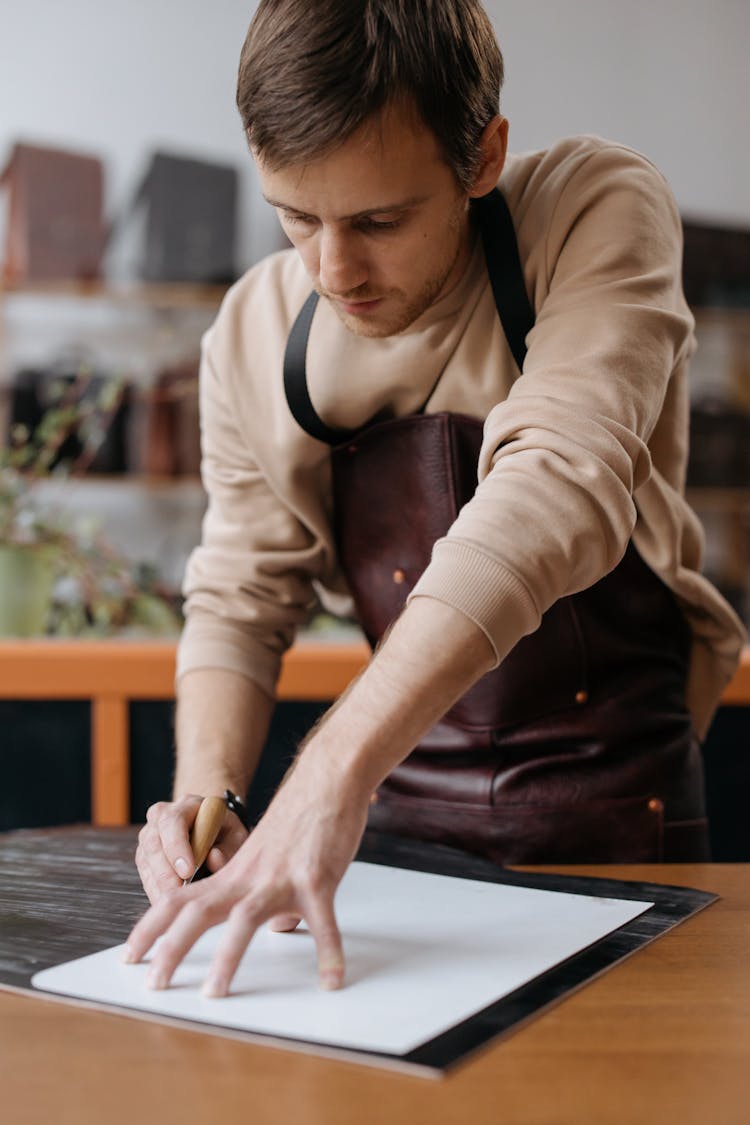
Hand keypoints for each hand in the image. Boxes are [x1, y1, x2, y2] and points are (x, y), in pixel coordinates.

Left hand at [124, 748, 369, 993]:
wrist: (326, 779)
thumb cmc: (297, 817)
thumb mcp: (265, 854)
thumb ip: (260, 888)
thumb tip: (275, 925)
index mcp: (233, 873)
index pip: (178, 900)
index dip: (150, 928)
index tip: (129, 957)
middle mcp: (250, 876)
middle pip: (199, 912)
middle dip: (172, 949)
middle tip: (154, 984)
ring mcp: (282, 877)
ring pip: (245, 919)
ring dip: (227, 958)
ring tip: (214, 993)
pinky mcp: (318, 878)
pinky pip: (323, 922)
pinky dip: (329, 951)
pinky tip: (332, 980)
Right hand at [135, 795, 248, 903]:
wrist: (208, 825)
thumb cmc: (224, 830)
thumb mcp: (235, 834)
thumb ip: (229, 847)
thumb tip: (213, 860)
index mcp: (187, 804)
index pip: (174, 822)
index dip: (177, 847)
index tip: (187, 871)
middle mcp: (162, 815)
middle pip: (154, 842)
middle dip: (165, 871)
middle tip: (179, 892)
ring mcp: (149, 834)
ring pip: (146, 860)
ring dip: (159, 883)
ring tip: (175, 900)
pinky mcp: (145, 854)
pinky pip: (145, 874)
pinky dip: (155, 889)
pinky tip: (168, 901)